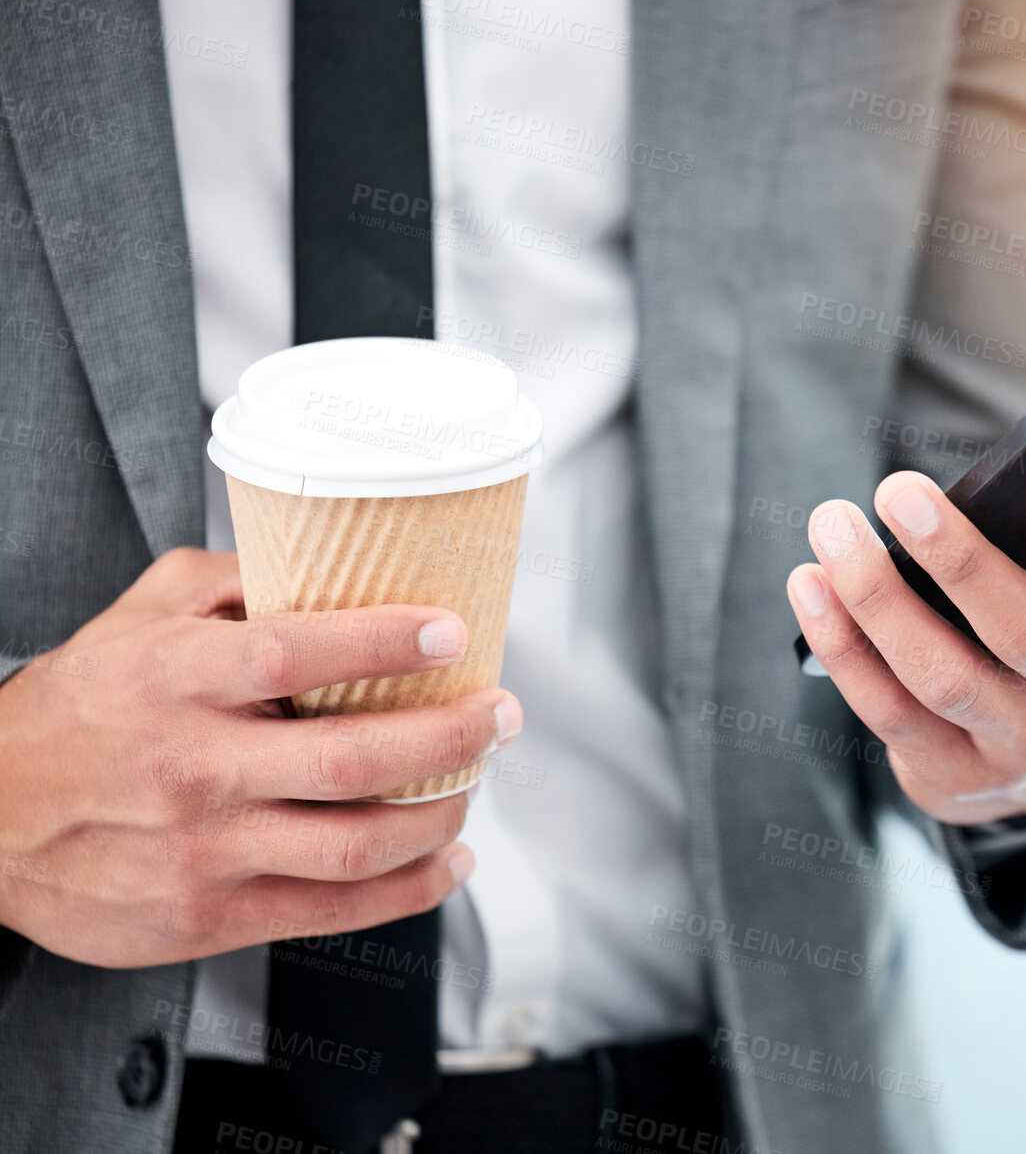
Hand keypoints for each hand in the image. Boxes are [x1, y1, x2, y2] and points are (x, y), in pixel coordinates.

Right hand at [0, 548, 520, 966]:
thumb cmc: (75, 710)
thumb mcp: (135, 618)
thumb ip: (229, 583)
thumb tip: (326, 557)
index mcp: (175, 680)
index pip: (298, 652)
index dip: (389, 641)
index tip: (454, 633)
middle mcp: (193, 766)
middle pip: (354, 757)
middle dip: (453, 735)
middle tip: (501, 713)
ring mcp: (202, 851)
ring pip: (359, 844)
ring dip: (443, 813)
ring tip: (477, 780)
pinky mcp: (207, 917)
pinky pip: (334, 911)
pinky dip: (410, 890)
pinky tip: (447, 859)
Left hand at [786, 468, 1025, 823]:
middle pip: (1025, 633)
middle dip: (958, 561)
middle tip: (897, 489)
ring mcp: (1020, 742)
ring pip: (942, 675)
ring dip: (877, 599)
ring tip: (831, 524)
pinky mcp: (953, 772)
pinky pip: (887, 710)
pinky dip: (843, 646)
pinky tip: (809, 582)